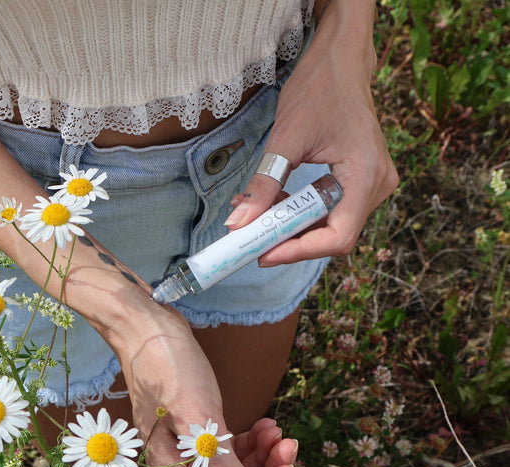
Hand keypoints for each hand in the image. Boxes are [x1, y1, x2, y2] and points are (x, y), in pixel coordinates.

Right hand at [108, 300, 295, 466]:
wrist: (149, 331)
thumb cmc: (169, 371)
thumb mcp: (201, 423)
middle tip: (287, 443)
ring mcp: (192, 451)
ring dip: (264, 454)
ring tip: (276, 430)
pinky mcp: (200, 431)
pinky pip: (233, 449)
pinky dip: (252, 440)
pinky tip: (265, 424)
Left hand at [225, 1, 398, 266]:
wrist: (342, 61)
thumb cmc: (320, 88)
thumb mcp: (285, 139)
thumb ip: (264, 184)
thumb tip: (239, 223)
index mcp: (366, 174)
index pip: (338, 236)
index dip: (299, 251)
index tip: (264, 254)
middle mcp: (378, 185)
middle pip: (334, 235)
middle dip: (292, 241)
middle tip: (255, 241)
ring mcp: (374, 184)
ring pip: (333, 225)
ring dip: (295, 226)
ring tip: (260, 217)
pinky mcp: (363, 180)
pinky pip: (334, 209)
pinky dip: (304, 212)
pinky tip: (278, 203)